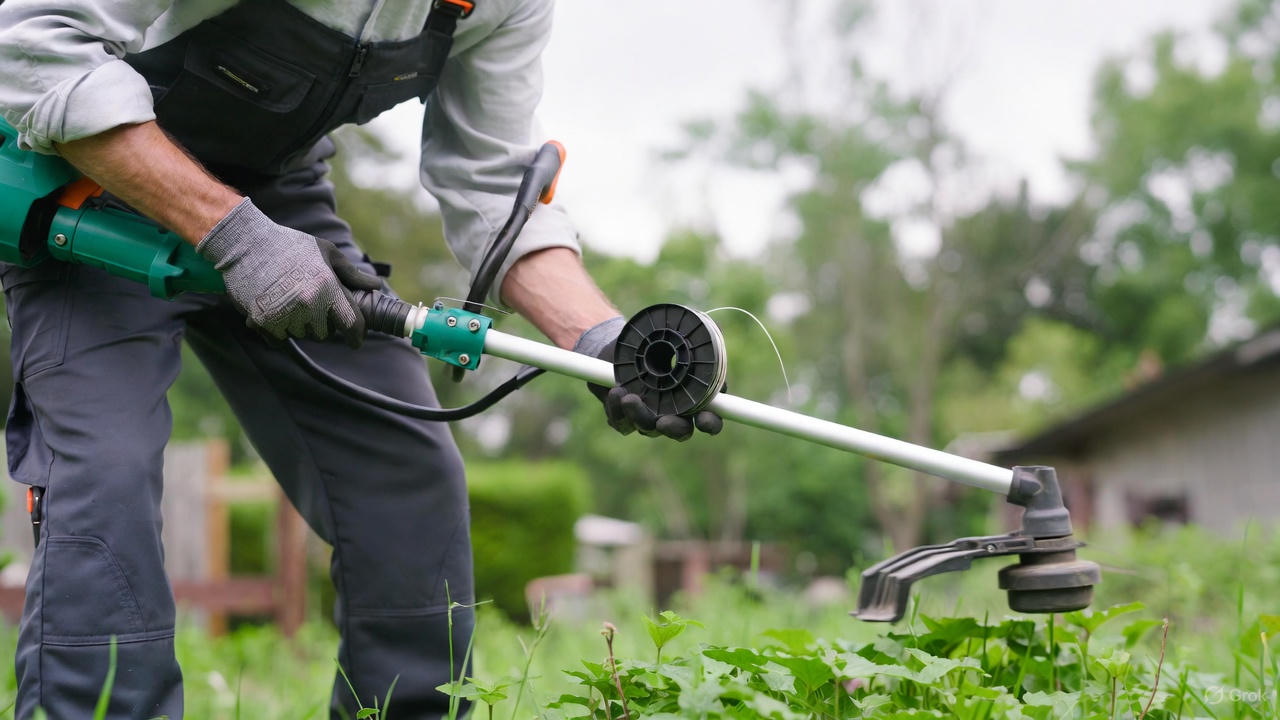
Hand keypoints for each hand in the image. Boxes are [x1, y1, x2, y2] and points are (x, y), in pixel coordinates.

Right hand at [198, 198, 381, 346]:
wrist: (246, 243)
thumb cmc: (290, 245)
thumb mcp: (326, 251)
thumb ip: (351, 273)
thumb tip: (375, 286)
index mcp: (327, 287)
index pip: (352, 324)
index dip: (357, 336)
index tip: (356, 341)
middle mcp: (307, 305)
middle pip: (324, 333)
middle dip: (322, 324)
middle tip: (312, 306)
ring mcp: (283, 315)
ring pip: (301, 335)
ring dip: (299, 325)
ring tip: (290, 301)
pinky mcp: (262, 321)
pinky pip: (279, 339)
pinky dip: (279, 330)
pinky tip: (276, 309)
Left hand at [573, 316, 723, 440]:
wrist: (614, 350)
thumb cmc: (649, 345)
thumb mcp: (670, 338)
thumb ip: (693, 338)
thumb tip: (716, 327)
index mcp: (693, 398)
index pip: (710, 418)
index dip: (711, 423)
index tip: (703, 419)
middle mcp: (673, 413)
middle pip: (682, 432)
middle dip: (674, 430)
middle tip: (662, 422)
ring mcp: (649, 418)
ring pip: (648, 428)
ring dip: (638, 414)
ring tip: (626, 396)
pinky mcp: (624, 419)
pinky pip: (622, 423)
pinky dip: (616, 409)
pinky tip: (615, 392)